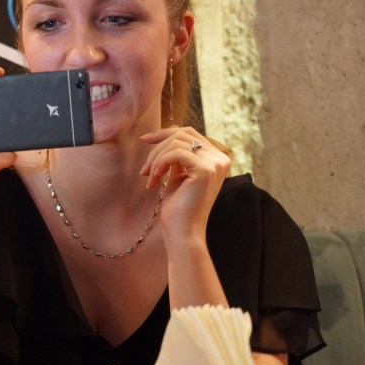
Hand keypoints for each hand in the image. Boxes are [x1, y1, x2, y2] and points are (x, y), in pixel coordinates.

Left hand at [140, 126, 231, 245]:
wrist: (183, 234)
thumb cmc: (178, 210)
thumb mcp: (178, 175)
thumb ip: (178, 155)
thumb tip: (169, 131)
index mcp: (217, 159)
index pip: (190, 133)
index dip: (165, 133)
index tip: (145, 140)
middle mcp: (221, 159)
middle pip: (183, 134)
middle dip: (158, 146)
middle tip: (144, 169)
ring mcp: (215, 164)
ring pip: (177, 142)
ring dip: (156, 159)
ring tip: (149, 178)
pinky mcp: (206, 170)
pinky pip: (176, 153)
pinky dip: (160, 164)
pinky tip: (154, 181)